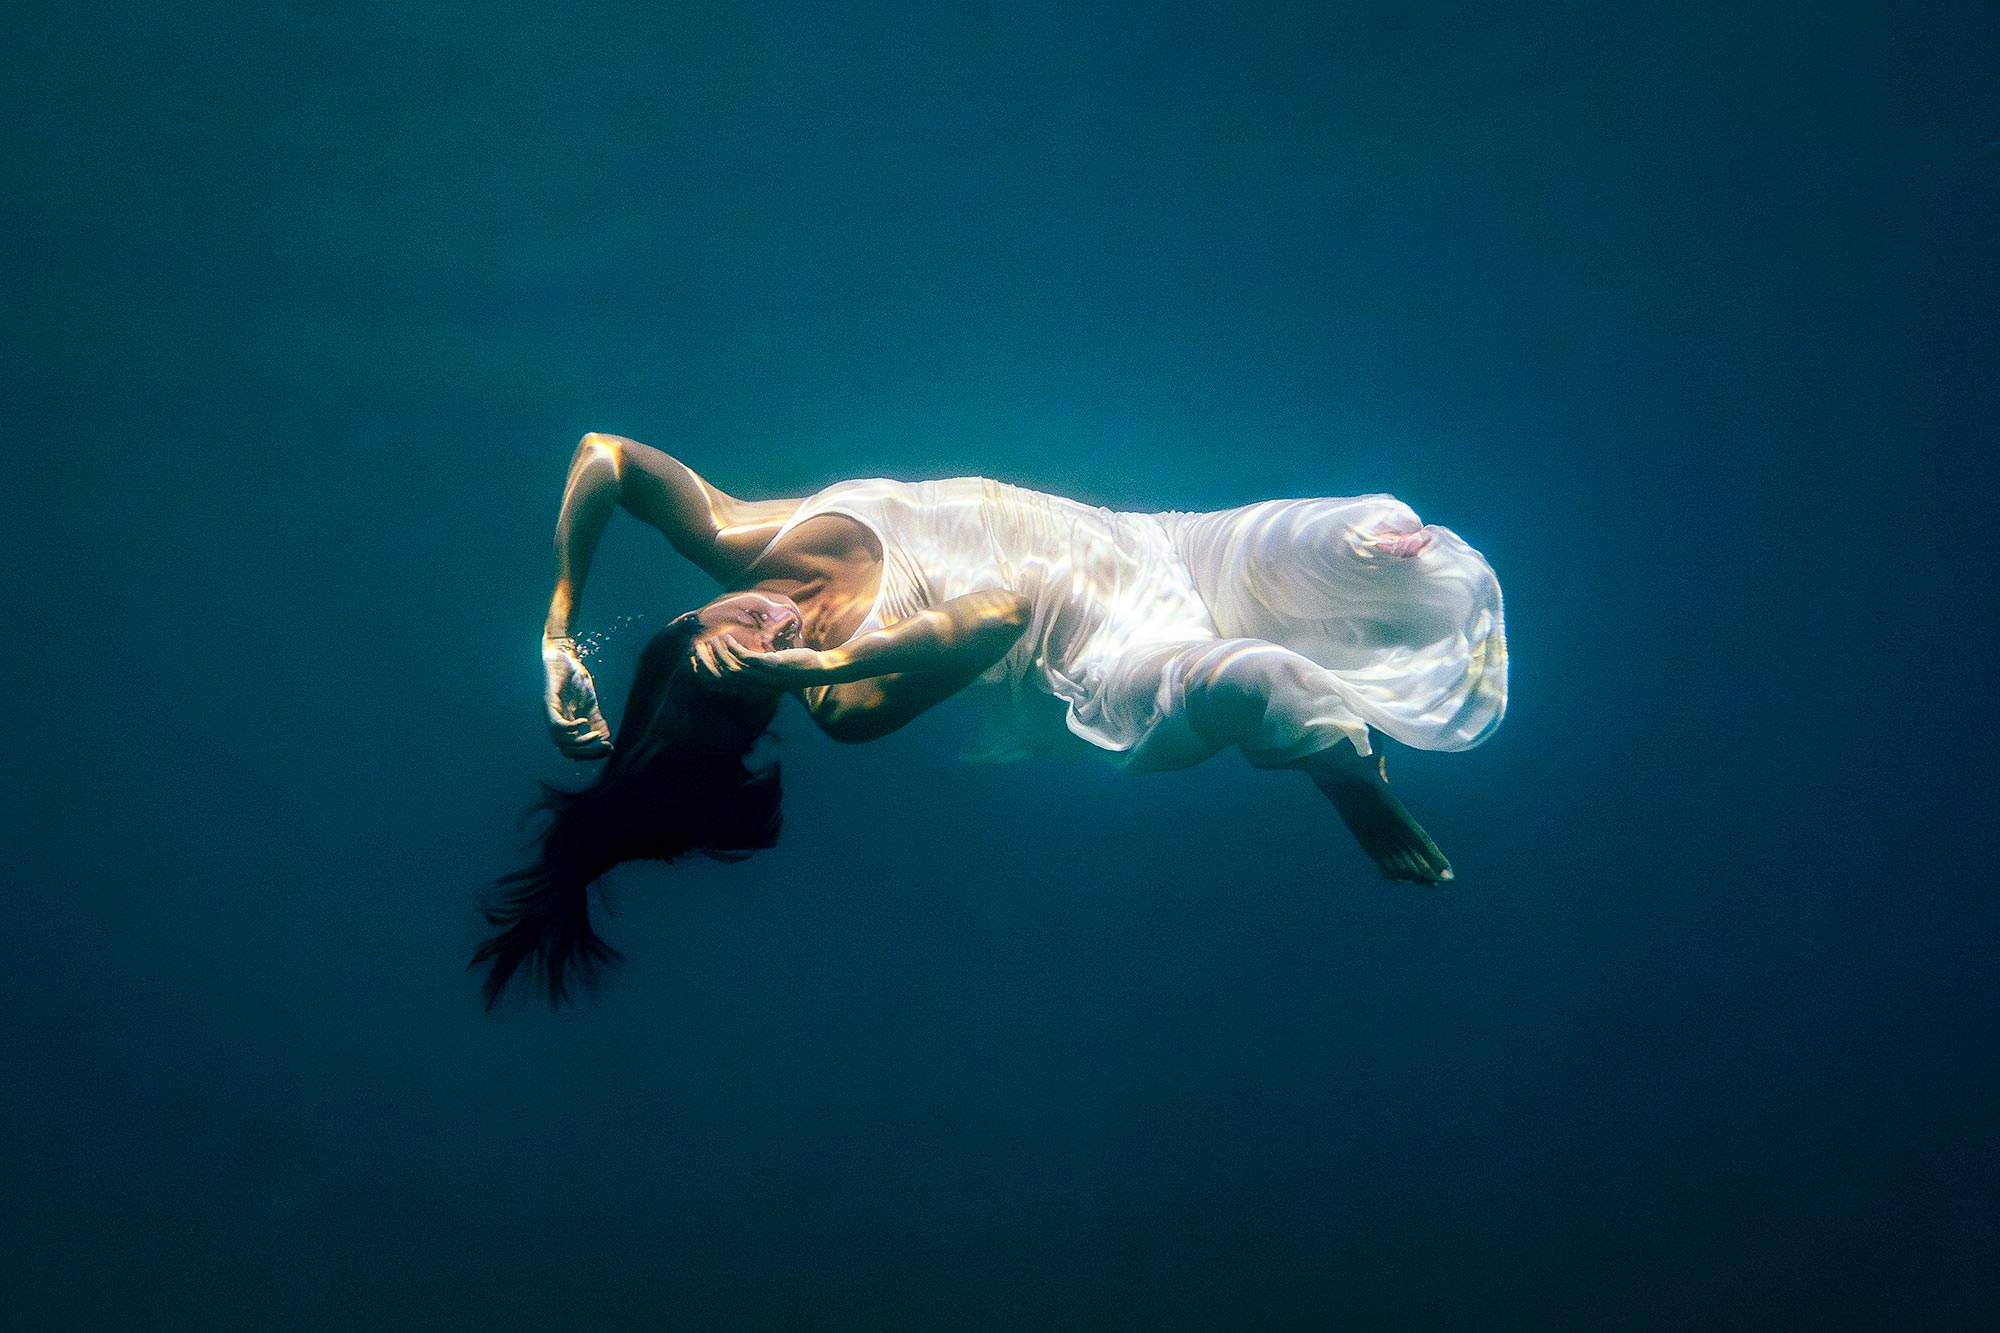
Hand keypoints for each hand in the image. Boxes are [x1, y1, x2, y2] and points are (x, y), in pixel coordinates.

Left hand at [543, 637, 611, 757]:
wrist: (564, 657)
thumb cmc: (575, 680)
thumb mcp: (590, 704)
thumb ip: (596, 721)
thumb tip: (605, 740)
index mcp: (565, 727)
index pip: (574, 750)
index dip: (590, 754)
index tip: (609, 749)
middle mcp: (555, 724)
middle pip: (568, 750)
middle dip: (588, 752)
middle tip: (606, 746)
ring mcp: (551, 714)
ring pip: (562, 741)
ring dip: (582, 742)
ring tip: (596, 735)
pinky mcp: (549, 703)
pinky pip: (557, 724)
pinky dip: (571, 728)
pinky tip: (584, 722)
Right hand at [690, 633, 840, 692]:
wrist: (821, 670)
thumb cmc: (799, 669)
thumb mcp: (776, 669)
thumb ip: (762, 667)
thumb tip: (750, 659)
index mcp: (755, 688)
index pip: (724, 686)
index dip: (707, 675)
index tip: (697, 662)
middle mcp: (756, 685)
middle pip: (722, 676)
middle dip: (706, 662)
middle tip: (697, 649)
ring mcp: (762, 676)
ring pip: (729, 666)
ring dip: (717, 652)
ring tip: (711, 640)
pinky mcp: (769, 666)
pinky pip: (743, 657)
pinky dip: (732, 647)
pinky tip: (727, 638)